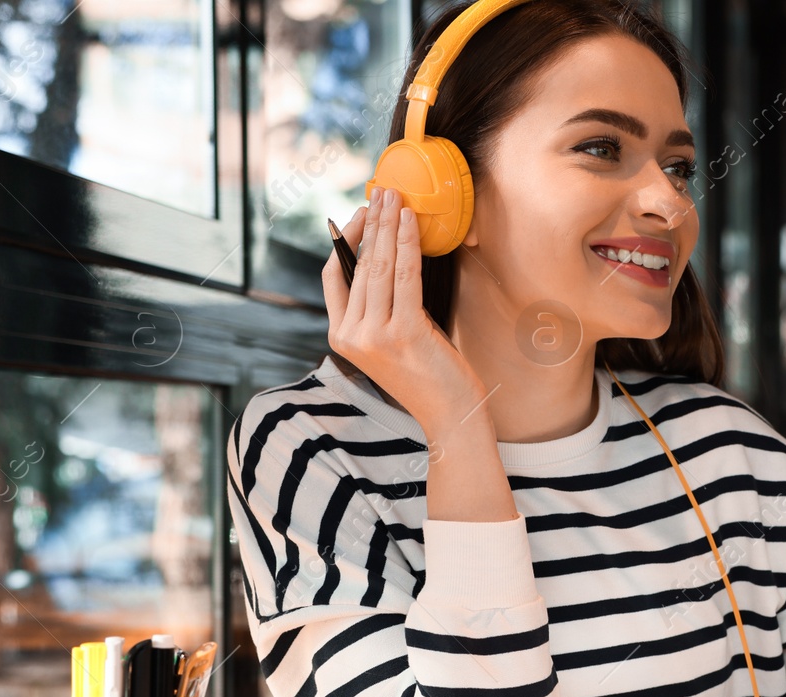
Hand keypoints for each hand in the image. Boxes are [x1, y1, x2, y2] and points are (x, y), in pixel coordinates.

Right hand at [323, 188, 493, 436]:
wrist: (452, 416)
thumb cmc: (430, 376)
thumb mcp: (395, 340)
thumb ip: (382, 307)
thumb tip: (386, 258)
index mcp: (341, 338)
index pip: (334, 277)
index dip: (347, 240)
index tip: (364, 214)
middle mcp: (351, 336)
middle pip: (358, 266)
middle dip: (372, 224)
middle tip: (383, 191)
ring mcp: (373, 336)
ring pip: (378, 267)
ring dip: (388, 226)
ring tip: (396, 196)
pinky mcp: (402, 333)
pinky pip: (403, 276)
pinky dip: (407, 244)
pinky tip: (411, 221)